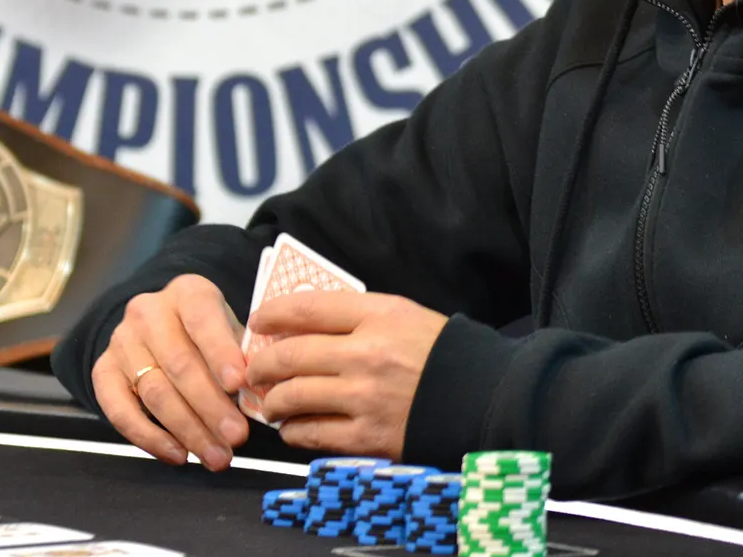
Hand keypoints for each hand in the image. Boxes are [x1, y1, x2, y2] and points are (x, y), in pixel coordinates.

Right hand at [92, 273, 250, 471]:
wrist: (162, 327)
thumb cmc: (209, 335)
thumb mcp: (231, 331)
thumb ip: (242, 357)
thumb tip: (257, 398)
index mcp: (187, 292)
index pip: (202, 319)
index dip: (220, 352)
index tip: (239, 384)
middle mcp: (148, 312)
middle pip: (179, 363)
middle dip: (210, 406)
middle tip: (236, 438)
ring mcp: (121, 341)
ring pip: (154, 391)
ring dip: (188, 430)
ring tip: (217, 456)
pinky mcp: (102, 370)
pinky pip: (120, 410)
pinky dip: (150, 438)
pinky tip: (178, 455)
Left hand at [246, 292, 449, 458]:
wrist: (486, 400)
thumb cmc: (445, 356)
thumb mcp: (408, 317)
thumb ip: (360, 319)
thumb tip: (306, 327)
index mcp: (380, 315)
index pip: (308, 307)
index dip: (273, 313)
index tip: (259, 320)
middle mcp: (367, 353)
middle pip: (291, 354)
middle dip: (263, 363)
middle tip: (256, 370)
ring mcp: (365, 397)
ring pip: (294, 395)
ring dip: (273, 400)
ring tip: (272, 403)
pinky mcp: (369, 436)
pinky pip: (312, 434)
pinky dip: (294, 431)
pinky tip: (293, 428)